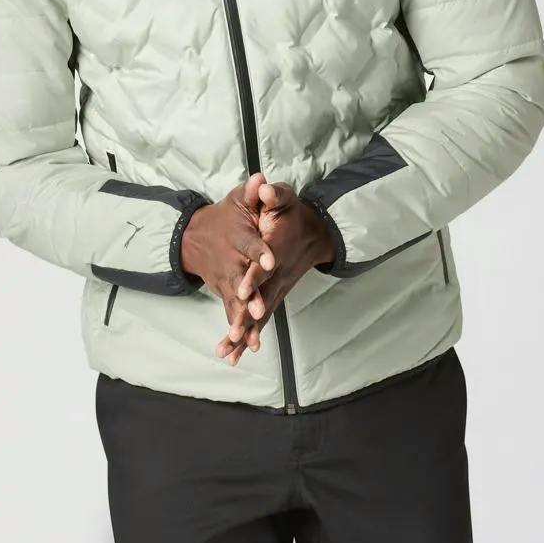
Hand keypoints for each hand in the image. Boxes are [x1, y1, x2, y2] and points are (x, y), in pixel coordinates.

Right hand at [181, 182, 278, 351]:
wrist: (197, 236)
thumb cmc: (226, 216)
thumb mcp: (240, 200)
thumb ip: (254, 193)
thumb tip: (262, 178)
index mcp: (238, 237)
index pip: (250, 244)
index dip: (259, 251)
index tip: (270, 258)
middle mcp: (230, 262)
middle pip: (241, 278)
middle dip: (249, 293)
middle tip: (257, 306)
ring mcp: (226, 280)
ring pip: (234, 301)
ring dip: (239, 318)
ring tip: (245, 336)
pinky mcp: (225, 294)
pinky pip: (231, 314)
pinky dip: (233, 333)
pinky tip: (237, 351)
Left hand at [216, 174, 335, 365]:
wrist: (314, 232)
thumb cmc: (293, 214)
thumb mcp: (285, 198)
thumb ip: (274, 194)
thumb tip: (263, 187)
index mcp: (277, 251)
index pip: (266, 266)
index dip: (255, 277)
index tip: (244, 291)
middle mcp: (279, 275)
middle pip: (264, 298)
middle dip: (250, 316)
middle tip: (237, 332)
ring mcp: (277, 288)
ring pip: (261, 315)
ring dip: (246, 334)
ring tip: (229, 354)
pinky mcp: (274, 297)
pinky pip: (260, 320)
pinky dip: (247, 337)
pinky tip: (233, 355)